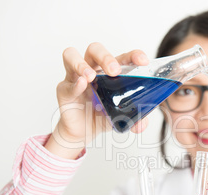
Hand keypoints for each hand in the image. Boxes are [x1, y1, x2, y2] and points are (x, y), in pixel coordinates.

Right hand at [45, 43, 149, 158]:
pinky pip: (68, 83)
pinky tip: (82, 85)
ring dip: (82, 64)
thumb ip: (136, 119)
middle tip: (114, 71)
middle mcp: (93, 69)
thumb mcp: (123, 117)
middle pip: (95, 50)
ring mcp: (76, 77)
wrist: (84, 132)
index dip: (133, 55)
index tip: (143, 61)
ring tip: (91, 77)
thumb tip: (142, 125)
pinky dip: (75, 84)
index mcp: (110, 72)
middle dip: (105, 57)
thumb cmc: (103, 116)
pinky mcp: (64, 90)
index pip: (122, 57)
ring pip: (72, 56)